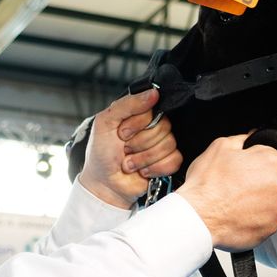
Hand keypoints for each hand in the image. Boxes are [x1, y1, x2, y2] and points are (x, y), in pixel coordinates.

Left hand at [77, 88, 183, 208]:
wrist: (104, 184)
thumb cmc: (101, 153)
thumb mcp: (106, 122)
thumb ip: (128, 104)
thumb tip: (153, 93)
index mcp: (140, 115)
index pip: (154, 110)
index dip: (137, 124)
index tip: (121, 133)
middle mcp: (153, 127)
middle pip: (164, 127)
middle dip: (140, 143)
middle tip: (125, 149)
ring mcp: (162, 145)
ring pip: (169, 144)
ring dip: (144, 158)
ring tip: (130, 162)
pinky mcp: (168, 163)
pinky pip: (175, 160)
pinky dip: (156, 168)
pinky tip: (143, 171)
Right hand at [175, 134, 276, 250]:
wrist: (199, 217)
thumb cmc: (207, 185)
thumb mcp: (219, 147)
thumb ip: (241, 138)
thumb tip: (249, 137)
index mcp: (272, 161)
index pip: (269, 154)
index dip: (252, 160)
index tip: (241, 168)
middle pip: (272, 178)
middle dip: (257, 179)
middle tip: (235, 184)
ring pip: (270, 199)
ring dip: (257, 198)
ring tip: (235, 200)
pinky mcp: (272, 227)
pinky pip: (266, 218)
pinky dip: (255, 216)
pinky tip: (238, 213)